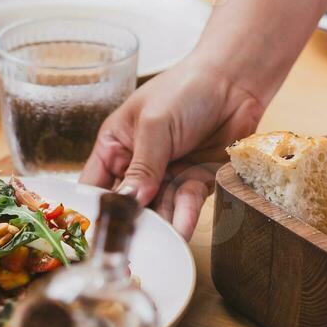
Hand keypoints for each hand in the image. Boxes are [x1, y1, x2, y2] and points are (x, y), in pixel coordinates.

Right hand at [80, 58, 266, 238]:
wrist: (234, 80)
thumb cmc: (185, 88)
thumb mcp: (154, 124)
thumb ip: (143, 166)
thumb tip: (130, 201)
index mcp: (116, 146)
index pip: (94, 184)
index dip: (93, 208)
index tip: (95, 230)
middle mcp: (138, 165)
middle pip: (128, 204)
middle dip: (131, 224)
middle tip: (131, 246)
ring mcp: (168, 175)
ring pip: (159, 208)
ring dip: (160, 224)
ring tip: (160, 242)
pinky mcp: (197, 181)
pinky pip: (187, 203)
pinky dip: (184, 216)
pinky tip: (180, 228)